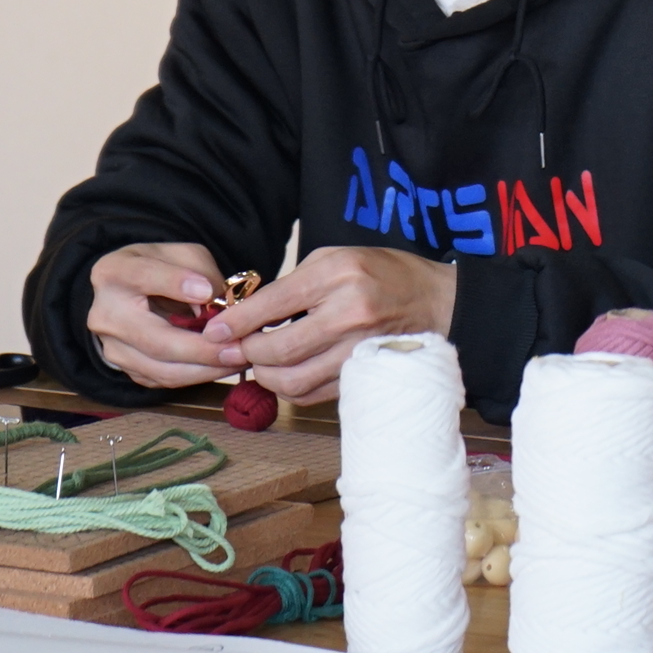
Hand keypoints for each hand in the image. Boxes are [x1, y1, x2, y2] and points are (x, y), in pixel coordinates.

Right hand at [89, 243, 236, 388]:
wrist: (133, 292)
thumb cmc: (164, 268)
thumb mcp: (183, 254)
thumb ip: (201, 271)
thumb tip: (216, 305)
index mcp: (115, 273)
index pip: (143, 277)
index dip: (175, 284)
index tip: (207, 292)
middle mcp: (106, 314)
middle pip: (155, 339)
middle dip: (202, 348)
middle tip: (240, 348)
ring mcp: (112, 347)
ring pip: (162, 369)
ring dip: (206, 369)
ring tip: (239, 360)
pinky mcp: (126, 369)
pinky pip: (165, 380)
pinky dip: (198, 376)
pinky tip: (224, 367)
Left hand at [207, 246, 457, 404]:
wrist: (439, 302)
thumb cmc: (385, 274)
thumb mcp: (337, 259)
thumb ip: (294, 285)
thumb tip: (247, 314)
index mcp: (338, 276)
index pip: (272, 304)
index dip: (235, 322)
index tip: (213, 332)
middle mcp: (349, 315)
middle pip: (279, 349)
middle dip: (247, 352)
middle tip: (234, 349)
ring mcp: (359, 350)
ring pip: (293, 380)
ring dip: (266, 375)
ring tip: (260, 362)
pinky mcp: (364, 376)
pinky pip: (313, 393)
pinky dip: (290, 387)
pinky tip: (286, 372)